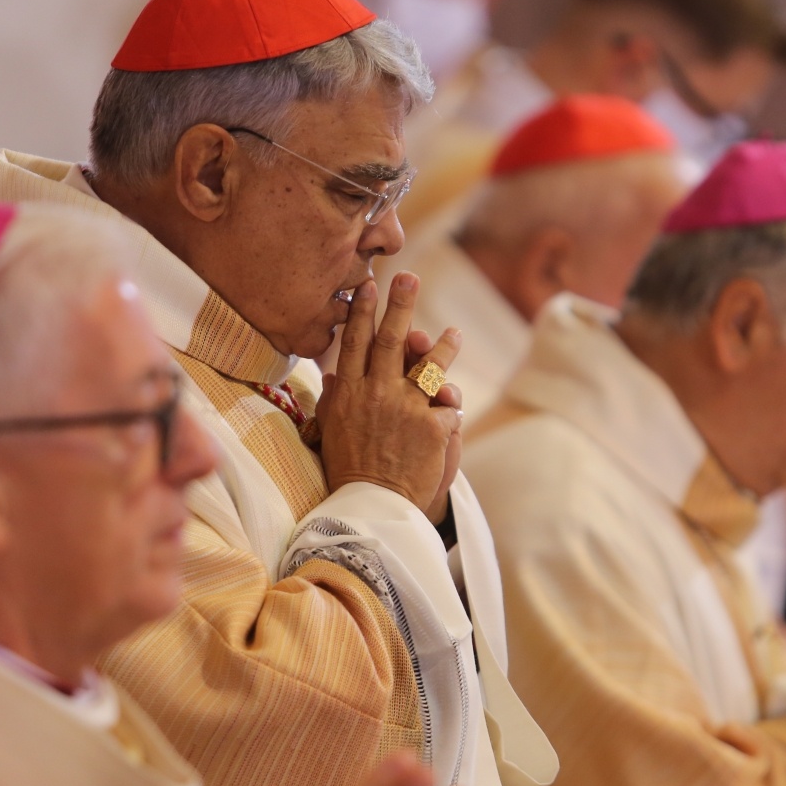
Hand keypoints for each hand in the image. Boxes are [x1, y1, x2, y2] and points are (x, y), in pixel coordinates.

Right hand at [318, 274, 463, 520]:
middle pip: (389, 339)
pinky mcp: (432, 426)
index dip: (362, 312)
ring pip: (429, 365)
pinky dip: (450, 406)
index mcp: (348, 393)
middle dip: (399, 305)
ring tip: (454, 333)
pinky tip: (453, 405)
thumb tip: (333, 375)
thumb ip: (333, 400)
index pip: (354, 343)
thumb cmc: (349, 471)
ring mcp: (405, 408)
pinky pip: (448, 405)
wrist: (372, 508)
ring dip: (443, 345)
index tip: (368, 286)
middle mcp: (376, 393)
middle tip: (408, 277)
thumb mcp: (330, 432)